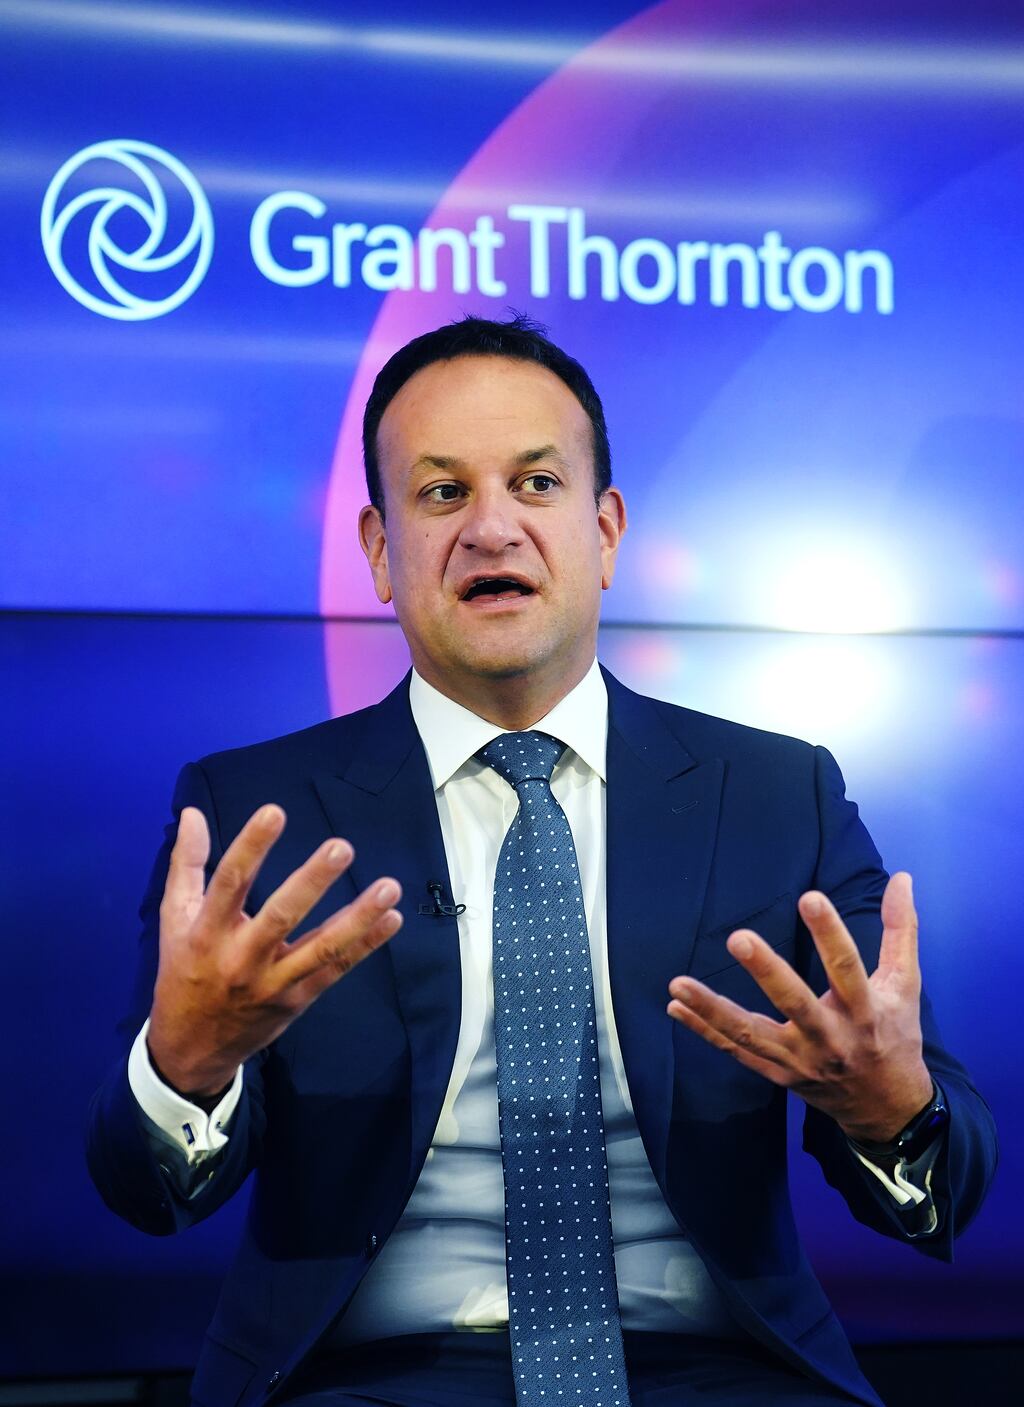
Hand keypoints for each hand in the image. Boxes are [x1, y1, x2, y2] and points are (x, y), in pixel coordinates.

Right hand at [147, 805, 402, 1100]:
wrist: (190, 1049)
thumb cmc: (183, 971)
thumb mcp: (175, 919)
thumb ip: (186, 864)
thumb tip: (192, 813)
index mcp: (206, 933)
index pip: (230, 883)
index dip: (251, 846)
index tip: (274, 812)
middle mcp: (240, 959)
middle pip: (280, 916)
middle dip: (312, 881)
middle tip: (342, 847)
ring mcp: (273, 983)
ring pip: (320, 949)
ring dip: (357, 918)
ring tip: (389, 887)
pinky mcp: (297, 1001)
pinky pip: (335, 971)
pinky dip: (366, 946)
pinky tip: (392, 919)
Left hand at [667, 873, 932, 1142]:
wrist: (885, 1108)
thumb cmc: (894, 1035)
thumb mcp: (905, 985)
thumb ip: (901, 930)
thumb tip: (901, 878)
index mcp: (865, 1011)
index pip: (847, 967)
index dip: (830, 933)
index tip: (809, 898)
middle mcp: (830, 1038)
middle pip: (795, 1004)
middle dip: (767, 972)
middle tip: (738, 938)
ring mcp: (799, 1060)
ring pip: (752, 1035)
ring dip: (712, 1009)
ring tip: (678, 984)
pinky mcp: (777, 1074)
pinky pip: (736, 1051)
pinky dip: (704, 1030)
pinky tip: (676, 1006)